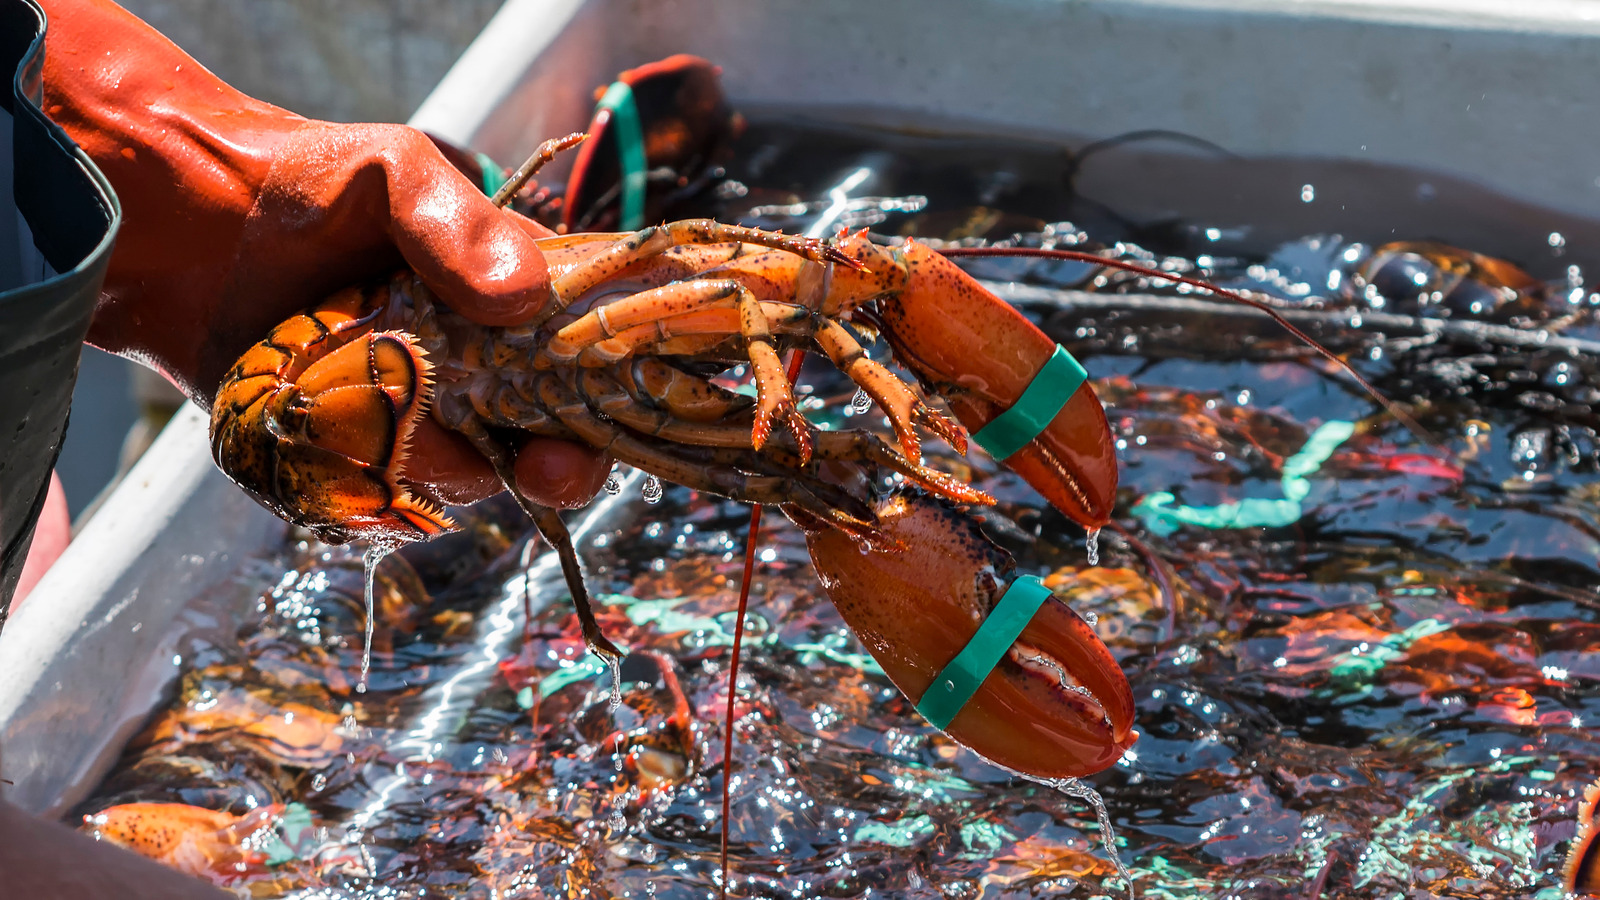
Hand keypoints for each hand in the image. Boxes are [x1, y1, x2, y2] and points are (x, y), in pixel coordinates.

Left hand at [38, 0, 606, 508]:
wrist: (178, 223)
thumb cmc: (305, 183)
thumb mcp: (396, 171)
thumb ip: (460, 223)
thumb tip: (521, 298)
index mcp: (515, 309)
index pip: (590, 371)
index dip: (603, 412)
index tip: (584, 435)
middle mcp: (479, 373)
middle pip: (545, 450)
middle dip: (550, 469)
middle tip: (537, 468)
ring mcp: (416, 420)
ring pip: (459, 478)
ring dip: (430, 454)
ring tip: (362, 388)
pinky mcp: (349, 456)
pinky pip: (377, 496)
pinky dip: (358, 473)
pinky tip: (321, 419)